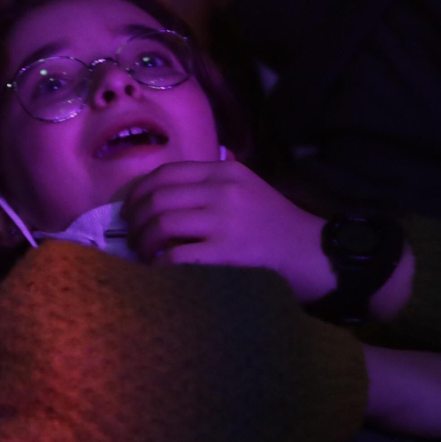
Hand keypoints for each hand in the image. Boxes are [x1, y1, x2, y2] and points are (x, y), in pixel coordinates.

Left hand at [121, 158, 330, 300]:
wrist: (313, 253)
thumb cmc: (276, 224)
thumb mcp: (247, 188)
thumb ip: (212, 183)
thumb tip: (161, 194)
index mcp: (225, 172)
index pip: (166, 173)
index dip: (138, 192)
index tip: (128, 209)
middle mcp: (222, 191)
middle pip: (158, 198)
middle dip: (135, 220)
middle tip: (130, 237)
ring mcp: (224, 222)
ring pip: (162, 224)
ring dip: (143, 242)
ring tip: (142, 254)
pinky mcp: (226, 253)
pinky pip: (177, 255)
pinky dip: (159, 263)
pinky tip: (158, 269)